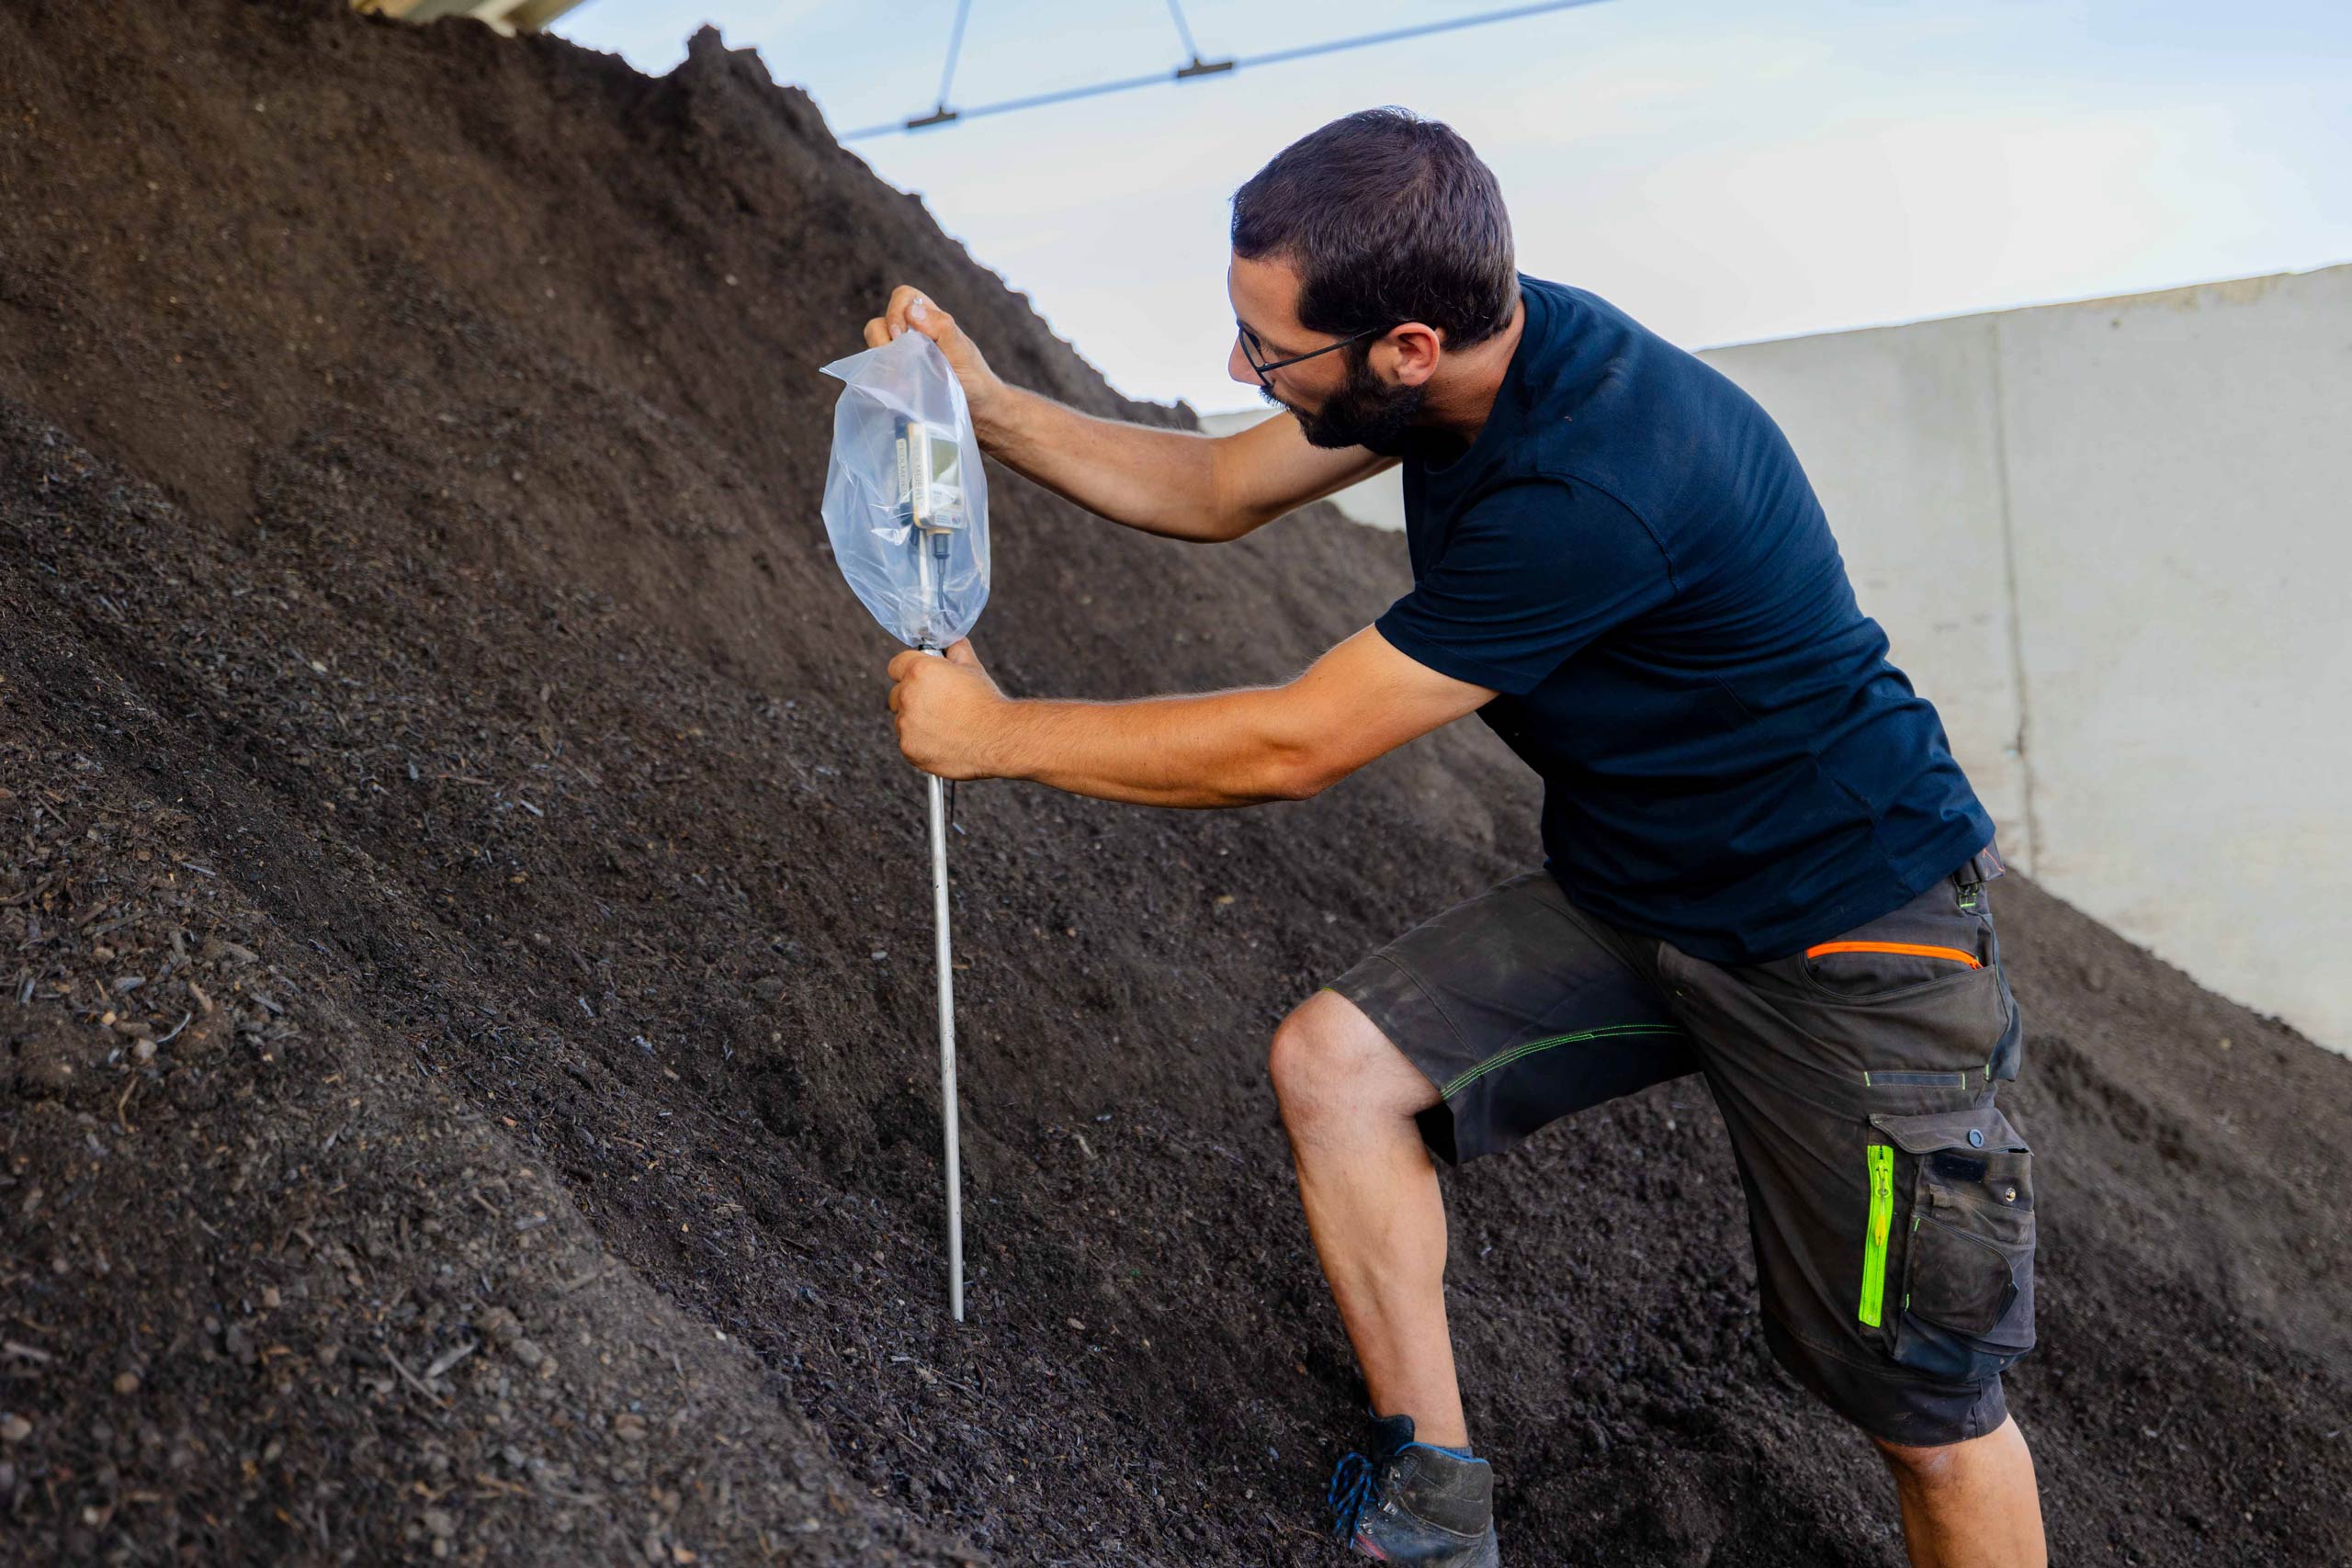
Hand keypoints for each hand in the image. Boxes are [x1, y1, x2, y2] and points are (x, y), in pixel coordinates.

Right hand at [863, 285, 1004, 424]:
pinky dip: (882, 375)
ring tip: (900, 378)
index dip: (897, 311)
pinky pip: (877, 368)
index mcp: (929, 318)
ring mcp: (901, 354)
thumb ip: (940, 327)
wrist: (978, 409)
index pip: (903, 297)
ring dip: (882, 359)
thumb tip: (912, 310)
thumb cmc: (973, 376)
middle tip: (899, 359)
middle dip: (883, 339)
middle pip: (880, 323)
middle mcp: (911, 333)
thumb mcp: (961, 350)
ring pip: (874, 347)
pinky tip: (898, 387)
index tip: (902, 335)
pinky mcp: (896, 375)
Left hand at [886, 638, 1009, 780]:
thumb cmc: (986, 702)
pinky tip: (944, 741)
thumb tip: (951, 643)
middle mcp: (907, 695)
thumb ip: (956, 650)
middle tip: (938, 705)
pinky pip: (908, 742)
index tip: (921, 680)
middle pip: (896, 694)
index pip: (896, 665)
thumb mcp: (973, 667)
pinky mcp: (909, 748)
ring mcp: (906, 724)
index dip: (909, 671)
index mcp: (919, 671)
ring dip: (916, 722)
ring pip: (902, 720)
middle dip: (912, 698)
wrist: (998, 738)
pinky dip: (921, 743)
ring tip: (945, 726)